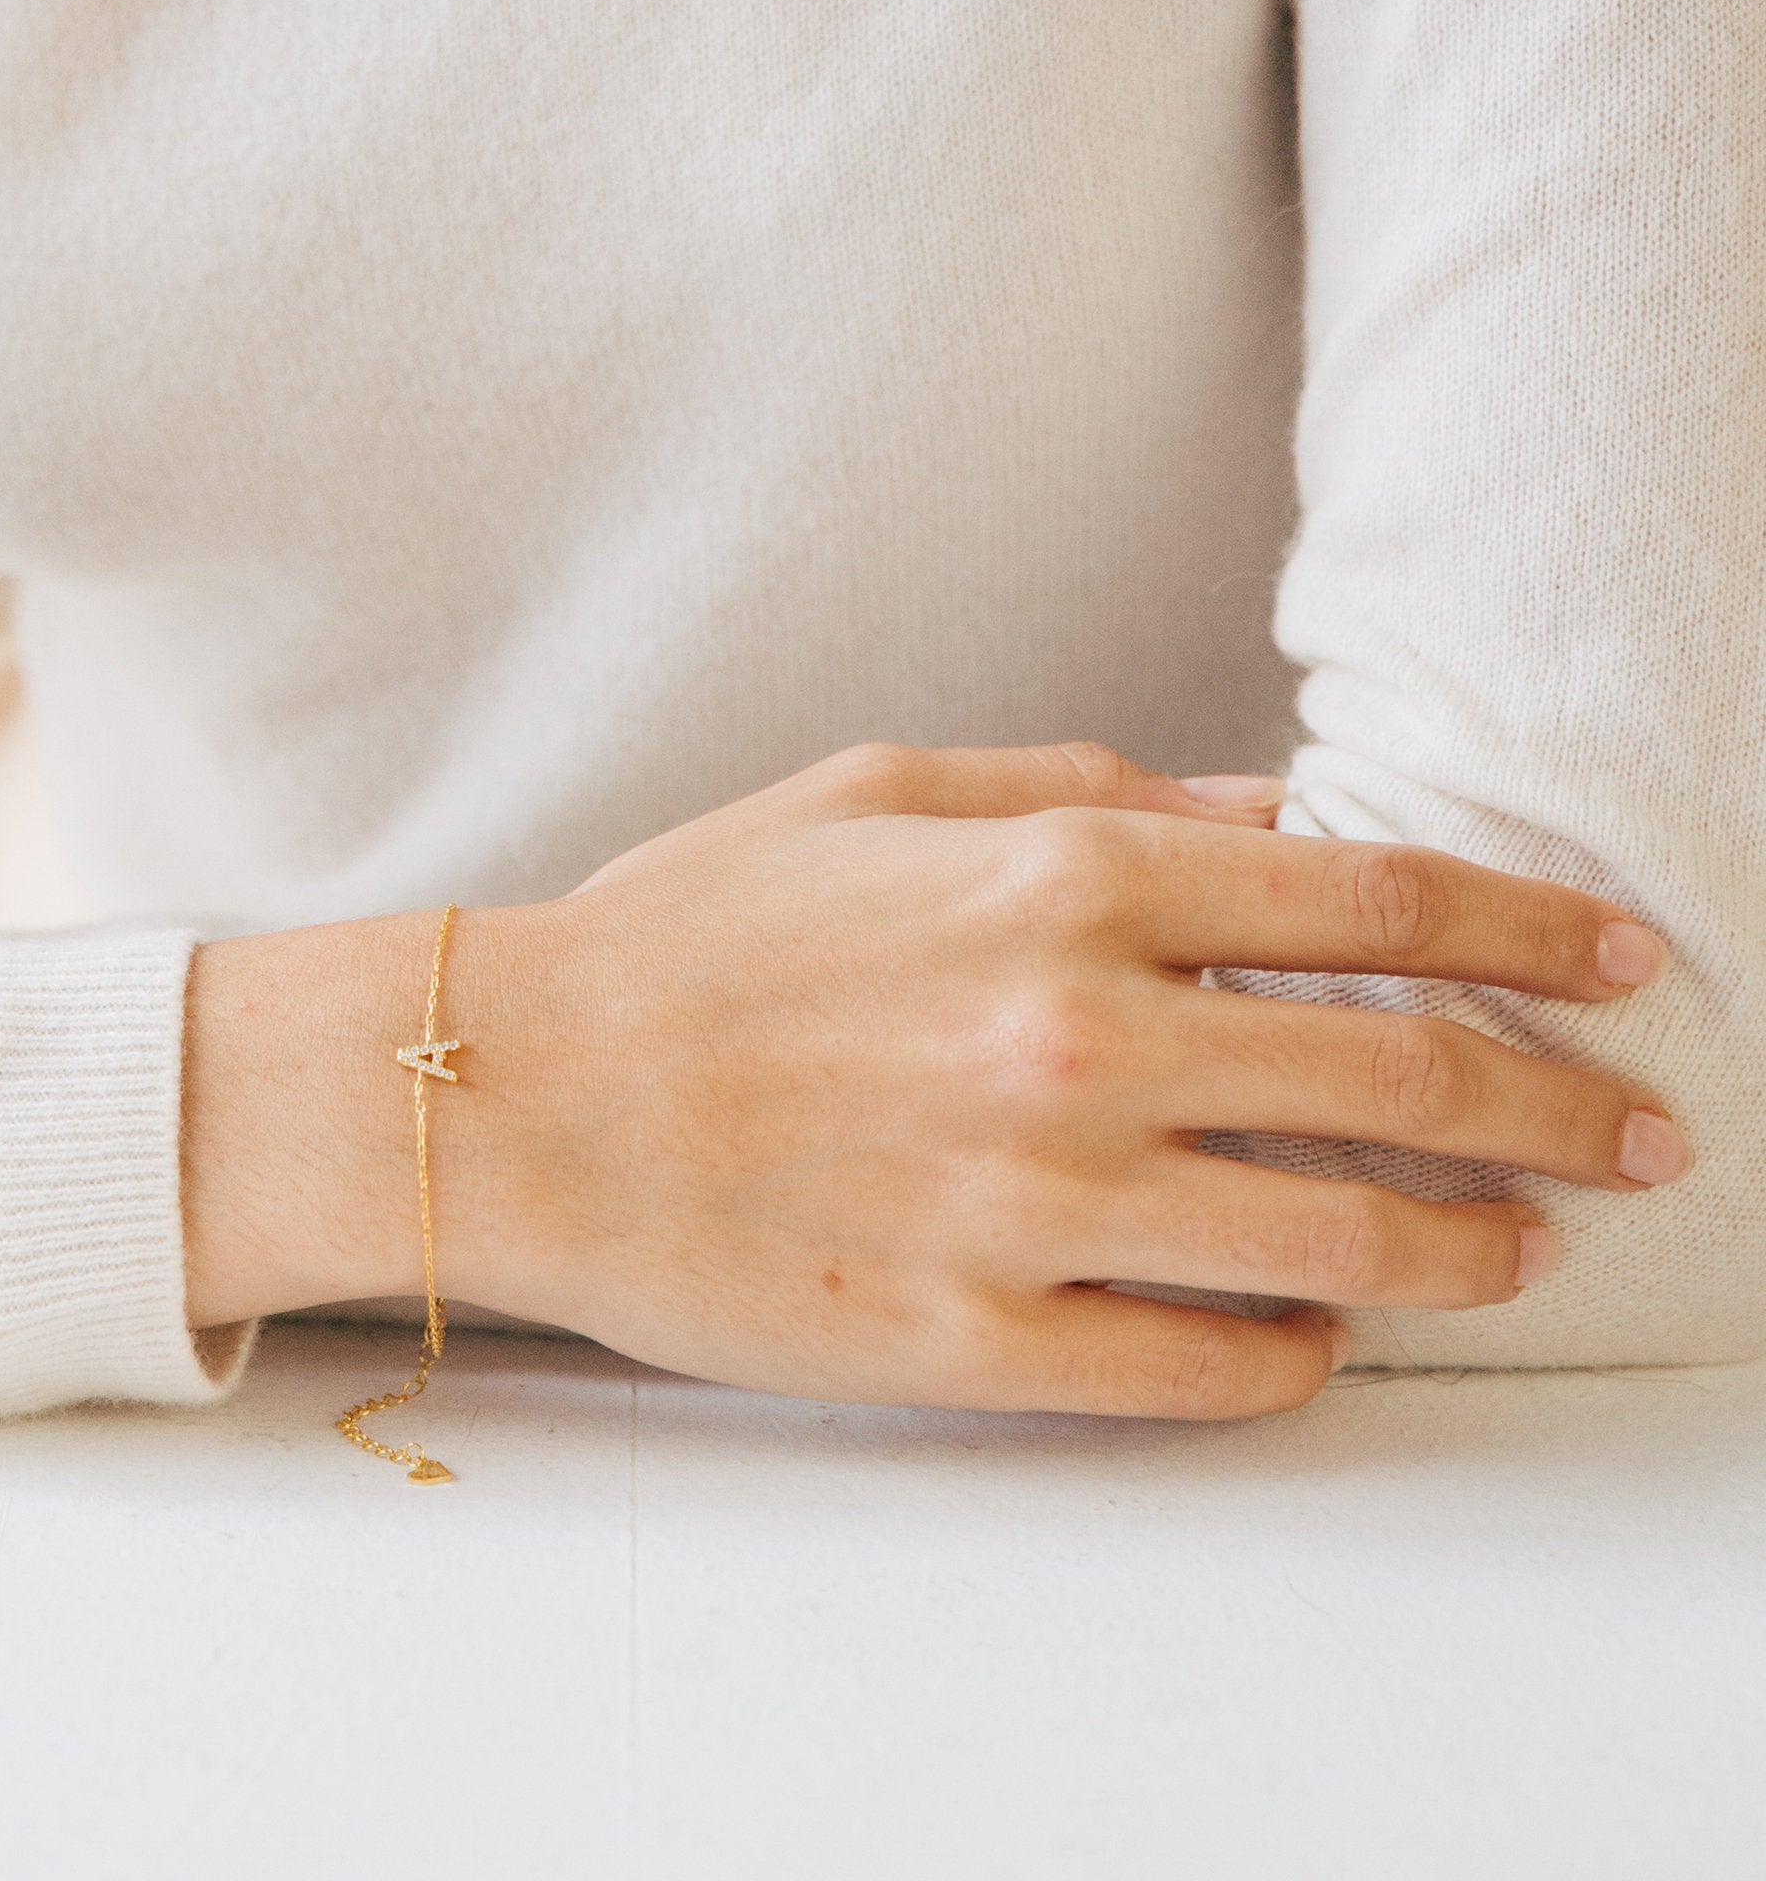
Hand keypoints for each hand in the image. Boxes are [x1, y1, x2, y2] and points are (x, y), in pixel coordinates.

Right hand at [183, 741, 1684, 1417]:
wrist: (521, 1094)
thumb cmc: (692, 930)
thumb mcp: (882, 796)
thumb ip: (1089, 792)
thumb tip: (1274, 821)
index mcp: (1059, 884)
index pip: (1378, 908)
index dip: (1533, 932)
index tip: (1619, 963)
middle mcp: (1076, 1042)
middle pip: (1410, 1085)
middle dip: (1564, 1109)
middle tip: (1642, 1132)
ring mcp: (1036, 1208)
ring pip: (1347, 1249)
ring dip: (1472, 1249)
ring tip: (1523, 1247)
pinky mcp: (982, 1344)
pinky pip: (1212, 1371)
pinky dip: (1301, 1354)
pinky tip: (1321, 1330)